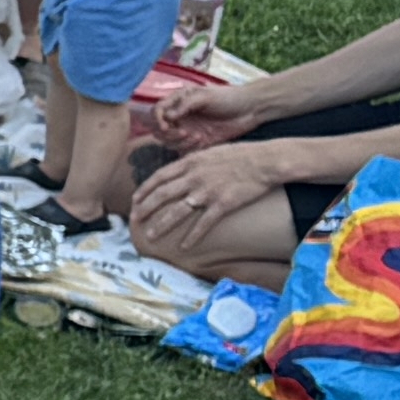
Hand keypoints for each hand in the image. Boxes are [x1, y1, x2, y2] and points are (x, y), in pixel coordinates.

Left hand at [127, 141, 286, 264]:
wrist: (265, 161)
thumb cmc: (240, 155)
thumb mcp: (210, 152)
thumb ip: (192, 162)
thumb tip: (178, 171)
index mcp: (190, 162)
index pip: (159, 177)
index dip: (144, 190)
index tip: (134, 201)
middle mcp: (194, 177)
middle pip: (162, 195)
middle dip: (145, 209)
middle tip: (134, 221)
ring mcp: (207, 191)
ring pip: (177, 211)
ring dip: (161, 225)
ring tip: (150, 237)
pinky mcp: (223, 204)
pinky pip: (203, 223)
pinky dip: (192, 236)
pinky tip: (184, 247)